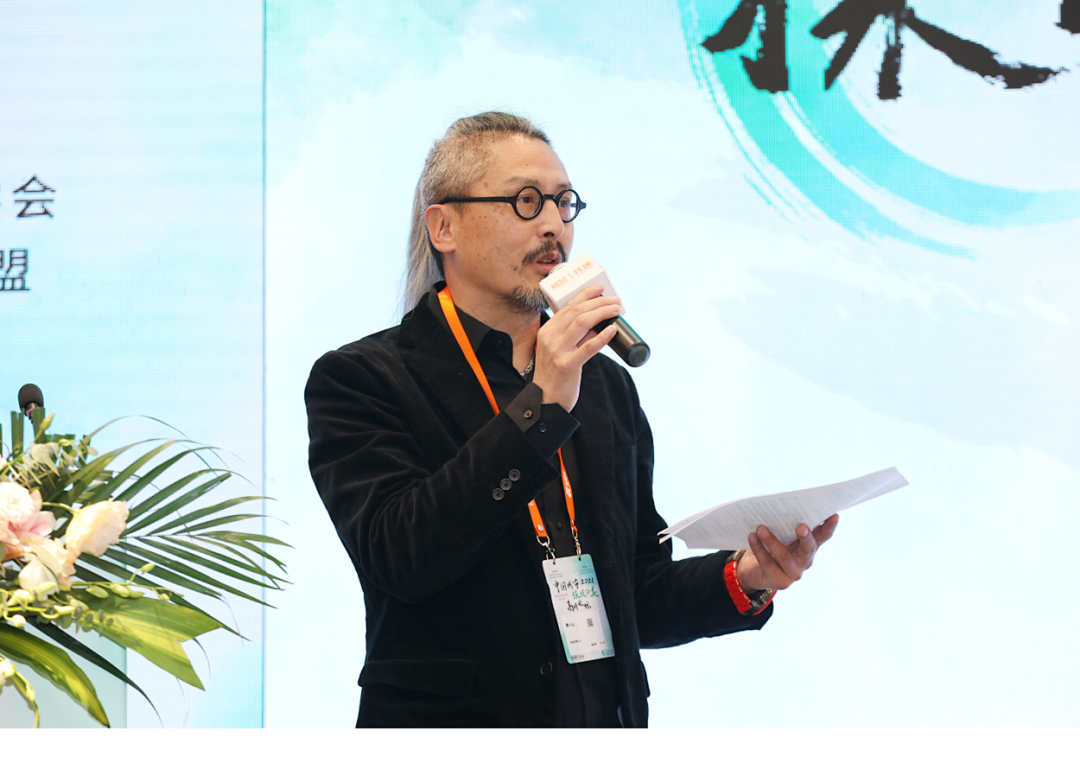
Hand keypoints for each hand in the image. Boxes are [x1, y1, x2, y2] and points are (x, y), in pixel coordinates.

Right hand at [532, 286, 620, 411]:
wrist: (546, 400)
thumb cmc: (555, 376)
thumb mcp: (559, 351)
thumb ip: (575, 338)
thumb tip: (597, 325)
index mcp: (547, 332)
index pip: (567, 307)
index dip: (585, 295)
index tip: (600, 289)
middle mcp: (550, 338)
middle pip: (576, 311)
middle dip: (598, 302)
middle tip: (615, 300)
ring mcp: (557, 351)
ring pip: (582, 323)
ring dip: (602, 312)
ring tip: (616, 309)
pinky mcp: (567, 365)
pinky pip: (588, 347)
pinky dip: (602, 336)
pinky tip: (612, 329)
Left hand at [736, 514, 838, 592]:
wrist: (753, 570)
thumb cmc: (769, 546)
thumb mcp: (779, 534)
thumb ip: (783, 524)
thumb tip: (777, 506)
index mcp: (809, 546)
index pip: (822, 536)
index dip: (829, 527)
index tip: (834, 515)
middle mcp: (805, 561)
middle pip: (809, 548)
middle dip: (806, 537)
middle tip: (801, 526)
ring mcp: (793, 573)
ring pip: (784, 557)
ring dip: (772, 541)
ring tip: (760, 528)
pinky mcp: (779, 581)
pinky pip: (768, 564)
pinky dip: (759, 549)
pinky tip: (752, 537)